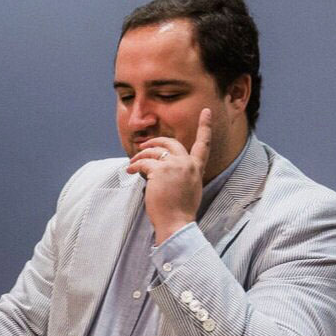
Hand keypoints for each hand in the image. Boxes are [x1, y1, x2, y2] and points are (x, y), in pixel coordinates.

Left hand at [126, 107, 212, 243]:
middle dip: (155, 141)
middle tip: (144, 146)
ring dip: (140, 156)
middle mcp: (188, 164)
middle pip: (171, 142)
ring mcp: (175, 166)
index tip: (205, 112)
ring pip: (154, 152)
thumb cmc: (179, 211)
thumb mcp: (187, 189)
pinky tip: (130, 170)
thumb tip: (160, 167)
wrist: (176, 223)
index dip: (205, 126)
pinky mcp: (160, 171)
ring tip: (132, 164)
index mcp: (196, 169)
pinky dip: (134, 165)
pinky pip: (143, 163)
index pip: (203, 144)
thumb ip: (180, 174)